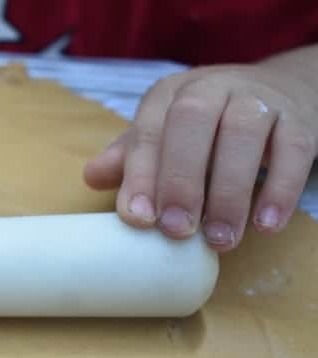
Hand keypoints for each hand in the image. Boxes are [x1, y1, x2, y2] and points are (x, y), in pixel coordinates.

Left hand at [84, 64, 317, 251]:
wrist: (277, 93)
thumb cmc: (205, 127)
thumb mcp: (164, 135)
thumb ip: (132, 157)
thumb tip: (91, 178)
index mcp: (169, 95)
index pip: (149, 130)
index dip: (141, 175)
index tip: (138, 218)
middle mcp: (211, 88)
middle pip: (192, 122)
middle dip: (181, 179)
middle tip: (177, 231)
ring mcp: (258, 98)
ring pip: (243, 134)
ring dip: (229, 192)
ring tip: (220, 239)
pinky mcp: (299, 119)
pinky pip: (293, 150)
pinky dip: (281, 189)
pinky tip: (266, 224)